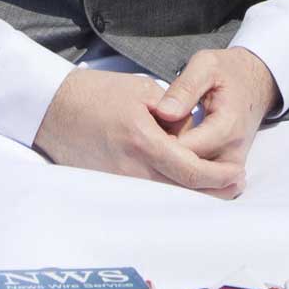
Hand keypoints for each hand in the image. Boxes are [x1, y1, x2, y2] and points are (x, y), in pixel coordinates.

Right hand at [33, 68, 244, 196]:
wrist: (52, 107)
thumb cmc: (96, 93)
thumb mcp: (142, 90)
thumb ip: (173, 113)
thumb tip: (192, 132)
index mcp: (143, 140)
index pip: (190, 170)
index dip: (217, 176)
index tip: (236, 172)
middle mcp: (132, 168)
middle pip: (182, 192)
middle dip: (213, 191)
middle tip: (236, 184)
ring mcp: (118, 181)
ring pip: (166, 198)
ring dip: (193, 194)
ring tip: (217, 186)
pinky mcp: (109, 185)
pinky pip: (146, 195)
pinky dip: (169, 193)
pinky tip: (184, 185)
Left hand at [149, 48, 280, 175]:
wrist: (257, 83)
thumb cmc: (229, 72)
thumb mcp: (205, 65)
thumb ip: (185, 88)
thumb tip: (164, 113)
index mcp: (227, 127)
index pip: (185, 150)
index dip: (159, 142)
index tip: (144, 128)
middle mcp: (232, 153)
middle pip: (187, 171)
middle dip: (162, 156)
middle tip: (146, 136)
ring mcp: (231, 166)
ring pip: (192, 180)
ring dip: (172, 165)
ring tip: (158, 142)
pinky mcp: (228, 171)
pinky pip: (201, 179)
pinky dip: (183, 169)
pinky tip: (170, 152)